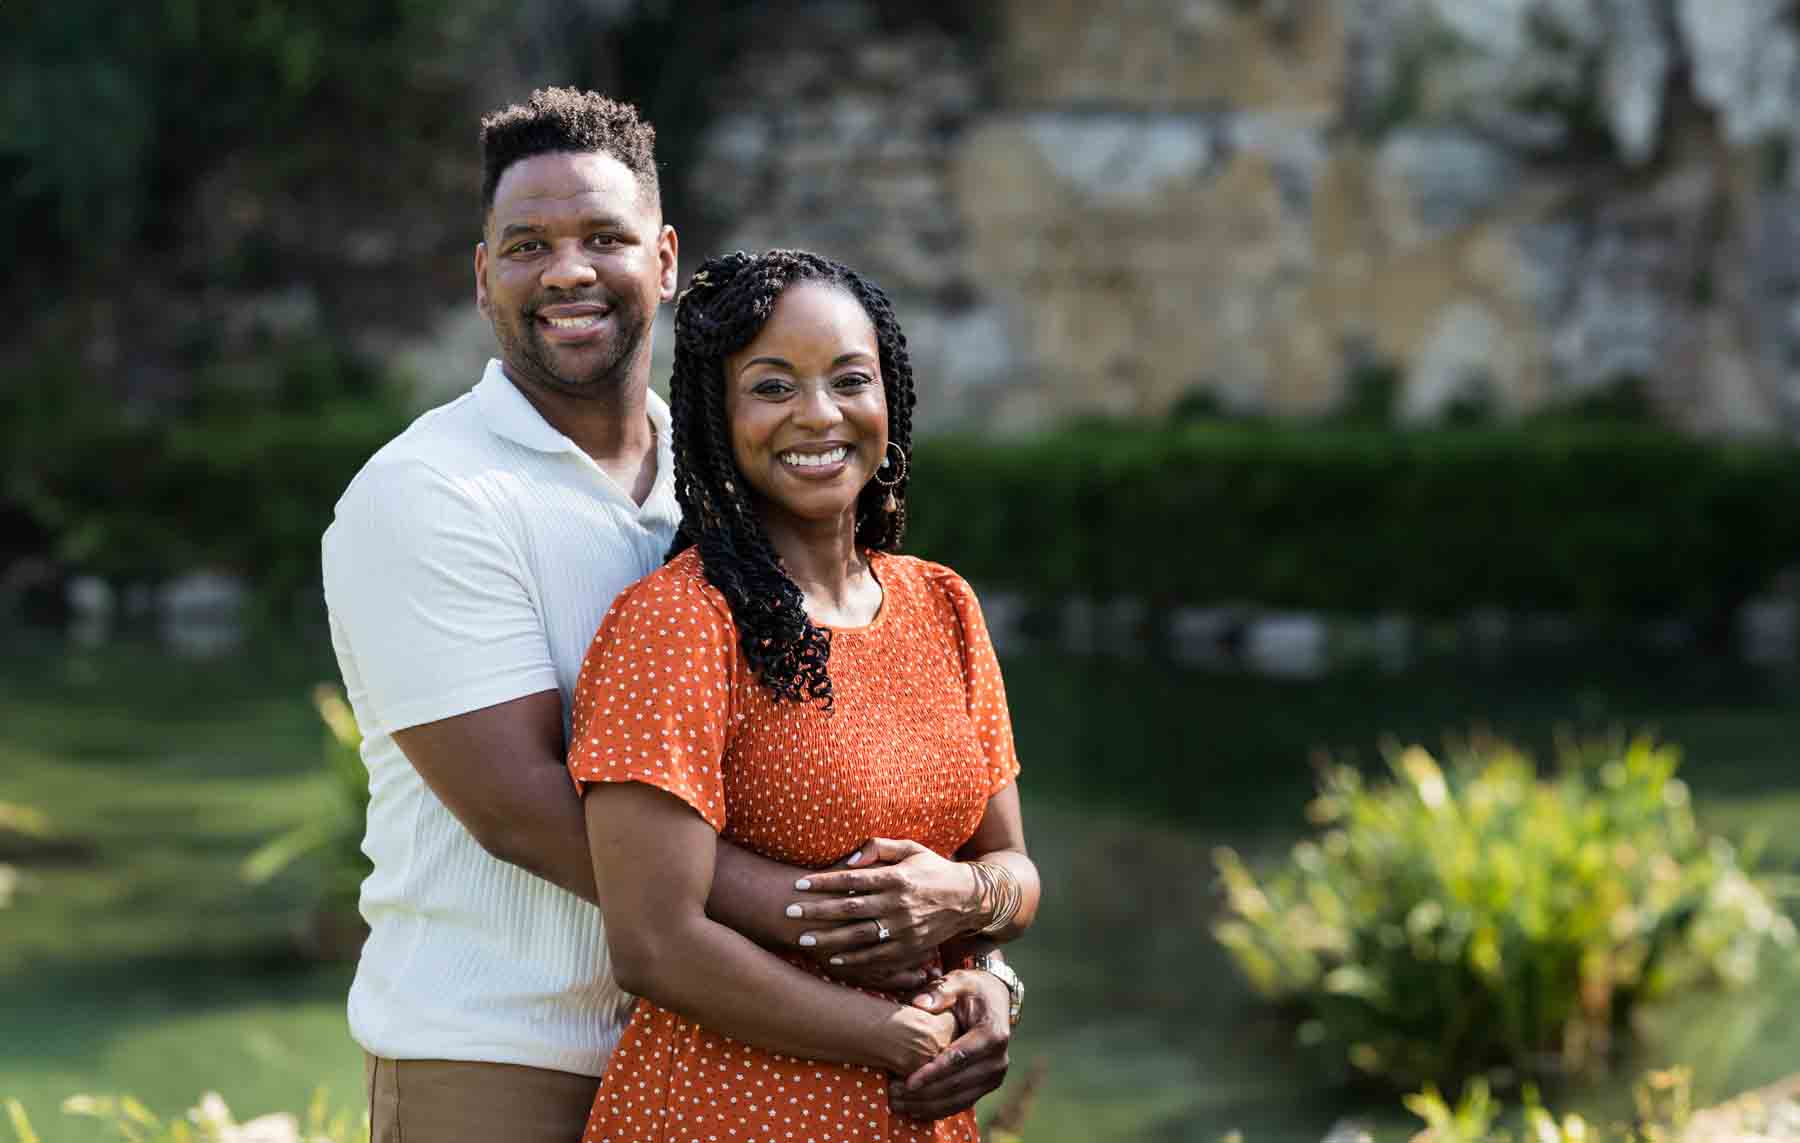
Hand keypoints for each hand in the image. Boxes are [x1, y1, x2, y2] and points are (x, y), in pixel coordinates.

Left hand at [785, 838, 978, 973]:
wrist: (968, 899)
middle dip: (817, 911)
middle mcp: (899, 904)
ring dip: (828, 939)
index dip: (823, 882)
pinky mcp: (910, 948)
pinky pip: (877, 957)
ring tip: (802, 939)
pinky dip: (854, 961)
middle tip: (789, 912)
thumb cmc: (933, 869)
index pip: (852, 880)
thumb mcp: (911, 848)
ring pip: (859, 936)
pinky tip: (832, 960)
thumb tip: (847, 861)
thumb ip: (879, 848)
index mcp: (897, 877)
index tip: (798, 885)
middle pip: (849, 909)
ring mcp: (904, 929)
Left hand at [888, 969, 1011, 1120]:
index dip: (933, 1072)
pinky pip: (961, 1104)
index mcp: (992, 1034)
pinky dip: (937, 1109)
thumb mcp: (959, 981)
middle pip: (958, 1084)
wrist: (995, 1001)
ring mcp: (994, 1076)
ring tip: (897, 1103)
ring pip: (958, 1100)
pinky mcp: (987, 1086)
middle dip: (925, 1092)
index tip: (909, 1082)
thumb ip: (940, 991)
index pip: (960, 1058)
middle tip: (894, 1094)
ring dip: (927, 1105)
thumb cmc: (972, 989)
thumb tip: (919, 1003)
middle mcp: (998, 1060)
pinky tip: (913, 1109)